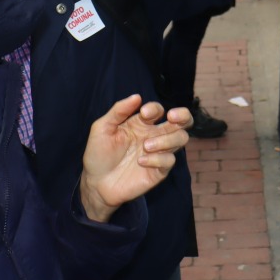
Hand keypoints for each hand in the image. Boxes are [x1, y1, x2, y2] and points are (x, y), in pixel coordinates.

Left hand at [79, 95, 191, 223]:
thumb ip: (118, 111)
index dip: (155, 108)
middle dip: (183, 115)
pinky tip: (140, 161)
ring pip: (180, 139)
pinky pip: (170, 160)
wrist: (96, 183)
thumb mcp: (102, 128)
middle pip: (181, 121)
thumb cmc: (98, 154)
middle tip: (172, 117)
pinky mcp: (159, 171)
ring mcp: (158, 153)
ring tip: (146, 146)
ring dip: (167, 140)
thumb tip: (137, 96)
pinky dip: (157, 159)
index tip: (144, 114)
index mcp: (141, 123)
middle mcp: (153, 136)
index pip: (158, 110)